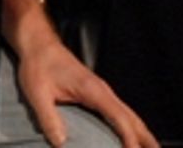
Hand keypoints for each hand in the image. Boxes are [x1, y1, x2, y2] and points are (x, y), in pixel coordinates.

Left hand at [14, 35, 156, 147]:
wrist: (39, 45)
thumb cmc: (39, 64)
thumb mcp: (37, 92)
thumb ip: (48, 118)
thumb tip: (60, 142)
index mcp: (93, 90)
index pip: (120, 118)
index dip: (129, 139)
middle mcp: (102, 91)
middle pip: (133, 119)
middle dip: (145, 139)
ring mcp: (102, 92)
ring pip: (129, 116)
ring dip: (141, 134)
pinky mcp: (97, 94)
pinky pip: (120, 113)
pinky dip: (130, 127)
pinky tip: (129, 138)